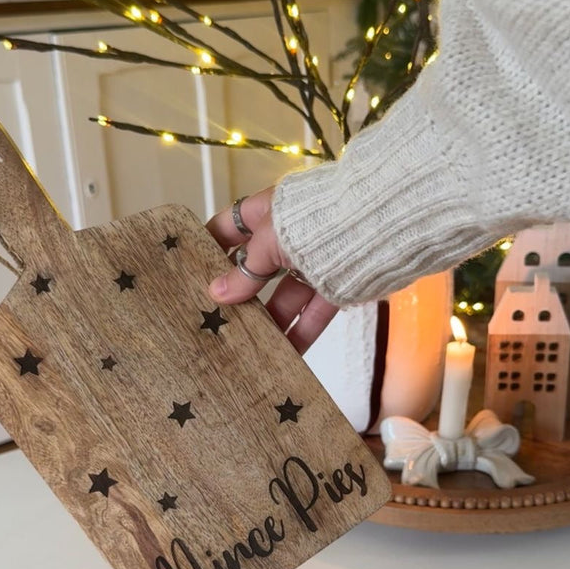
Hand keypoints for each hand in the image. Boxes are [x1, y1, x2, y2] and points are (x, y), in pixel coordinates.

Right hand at [206, 188, 337, 353]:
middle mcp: (290, 235)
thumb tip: (217, 293)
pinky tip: (286, 357)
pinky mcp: (338, 284)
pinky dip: (301, 332)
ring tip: (246, 346)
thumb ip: (246, 269)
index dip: (211, 245)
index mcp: (269, 211)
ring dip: (269, 321)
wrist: (379, 223)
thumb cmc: (316, 219)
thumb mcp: (270, 241)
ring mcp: (314, 260)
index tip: (190, 270)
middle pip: (257, 267)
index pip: (231, 225)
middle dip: (239, 292)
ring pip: (285, 295)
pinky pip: (314, 312)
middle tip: (215, 318)